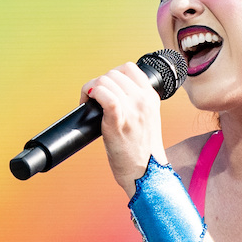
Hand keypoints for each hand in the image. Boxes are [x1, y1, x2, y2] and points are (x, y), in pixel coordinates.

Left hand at [82, 63, 167, 195]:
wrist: (146, 173)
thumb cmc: (141, 151)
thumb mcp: (147, 119)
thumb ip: (135, 103)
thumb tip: (110, 92)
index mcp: (151, 97)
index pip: (129, 68)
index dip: (112, 74)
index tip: (106, 89)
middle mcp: (144, 100)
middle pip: (113, 73)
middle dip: (99, 83)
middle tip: (93, 99)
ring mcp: (133, 110)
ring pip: (105, 81)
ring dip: (92, 89)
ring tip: (89, 104)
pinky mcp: (119, 121)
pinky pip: (105, 95)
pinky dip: (93, 95)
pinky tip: (89, 104)